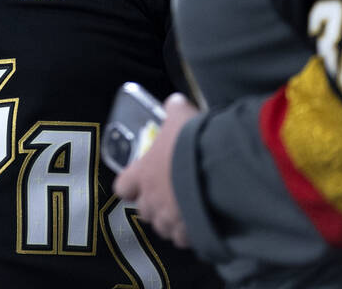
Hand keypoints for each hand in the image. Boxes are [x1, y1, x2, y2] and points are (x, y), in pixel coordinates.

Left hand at [113, 93, 199, 247]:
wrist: (219, 170)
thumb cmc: (191, 142)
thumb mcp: (181, 119)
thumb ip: (174, 110)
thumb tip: (174, 101)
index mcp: (142, 174)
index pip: (122, 187)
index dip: (130, 186)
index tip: (140, 183)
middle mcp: (152, 200)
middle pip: (144, 211)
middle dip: (154, 207)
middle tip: (169, 197)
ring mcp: (171, 219)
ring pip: (164, 228)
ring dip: (172, 222)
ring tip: (186, 213)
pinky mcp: (192, 233)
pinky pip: (187, 239)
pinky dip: (191, 235)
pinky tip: (203, 224)